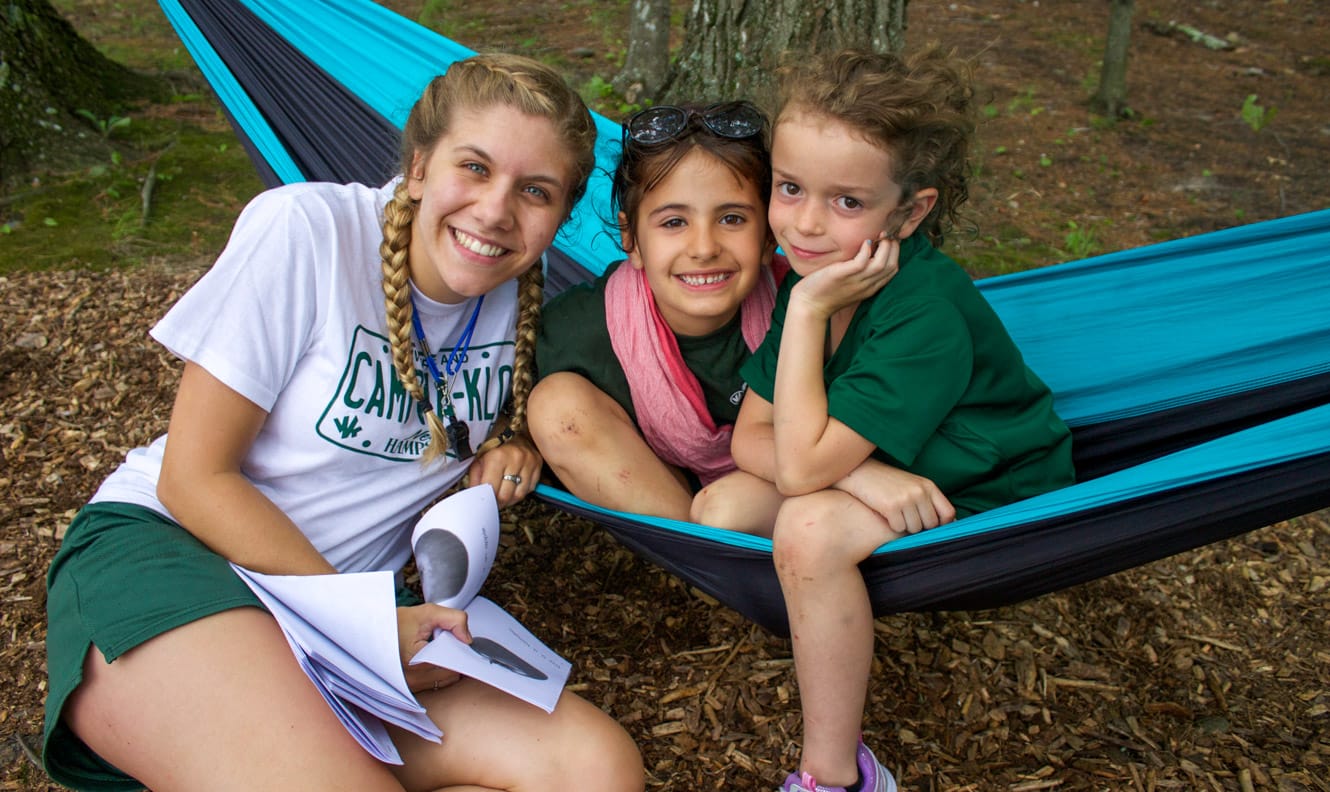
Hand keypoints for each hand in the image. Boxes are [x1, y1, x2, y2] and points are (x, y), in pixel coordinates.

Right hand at [398, 603, 470, 693]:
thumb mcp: (427, 613)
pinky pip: (436, 683)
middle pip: (451, 673)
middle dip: (453, 657)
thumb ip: (453, 620)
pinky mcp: (411, 689)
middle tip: (441, 641)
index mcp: (415, 661)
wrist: (373, 631)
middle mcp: (412, 679)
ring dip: (447, 665)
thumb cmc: (396, 623)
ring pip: (446, 680)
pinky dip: (438, 671)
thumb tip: (467, 639)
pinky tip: (430, 657)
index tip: (456, 638)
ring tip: (433, 649)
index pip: (451, 662)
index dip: (458, 649)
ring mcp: (411, 686)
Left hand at [465, 431, 540, 506]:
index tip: (484, 500)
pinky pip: (529, 489)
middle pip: (506, 495)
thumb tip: (474, 496)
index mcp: (498, 457)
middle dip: (498, 501)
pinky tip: (514, 487)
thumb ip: (475, 480)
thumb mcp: (479, 461)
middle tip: (493, 500)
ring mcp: (529, 462)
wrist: (514, 433)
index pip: (492, 489)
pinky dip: (521, 491)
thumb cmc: (495, 448)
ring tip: (503, 494)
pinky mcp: (538, 465)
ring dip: (510, 499)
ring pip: (519, 495)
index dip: (487, 498)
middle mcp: (515, 458)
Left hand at [791, 233, 899, 318]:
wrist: (809, 306)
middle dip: (894, 247)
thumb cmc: (826, 292)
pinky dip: (867, 249)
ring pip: (882, 264)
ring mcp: (856, 282)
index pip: (892, 269)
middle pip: (891, 266)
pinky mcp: (843, 275)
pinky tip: (865, 242)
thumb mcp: (849, 283)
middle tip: (887, 234)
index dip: (895, 252)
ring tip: (880, 234)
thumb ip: (859, 272)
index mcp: (870, 287)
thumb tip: (866, 252)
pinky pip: (862, 262)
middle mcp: (867, 286)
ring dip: (885, 246)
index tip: (889, 239)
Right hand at [835, 458, 955, 534]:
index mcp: (928, 486)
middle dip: (919, 526)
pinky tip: (885, 513)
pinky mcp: (891, 506)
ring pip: (914, 529)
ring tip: (895, 513)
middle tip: (906, 517)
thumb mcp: (912, 486)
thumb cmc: (887, 483)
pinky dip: (892, 525)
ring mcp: (906, 499)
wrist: (861, 473)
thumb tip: (952, 523)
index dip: (942, 524)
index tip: (932, 526)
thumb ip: (929, 501)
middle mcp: (920, 491)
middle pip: (931, 524)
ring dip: (905, 526)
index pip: (948, 513)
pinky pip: (898, 528)